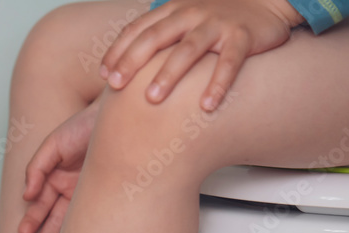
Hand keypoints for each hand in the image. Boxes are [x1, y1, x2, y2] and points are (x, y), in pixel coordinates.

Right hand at [19, 100, 98, 232]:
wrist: (118, 119)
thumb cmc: (84, 126)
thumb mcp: (53, 144)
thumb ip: (36, 168)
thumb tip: (26, 195)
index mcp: (55, 177)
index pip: (41, 203)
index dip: (33, 219)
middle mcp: (70, 188)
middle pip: (53, 217)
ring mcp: (87, 194)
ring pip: (70, 221)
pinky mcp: (104, 197)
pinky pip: (90, 217)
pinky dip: (81, 231)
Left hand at [100, 0, 304, 111]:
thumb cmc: (216, 17)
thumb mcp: (183, 19)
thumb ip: (158, 36)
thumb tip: (124, 67)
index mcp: (172, 11)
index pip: (138, 29)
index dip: (119, 52)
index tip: (105, 77)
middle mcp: (191, 13)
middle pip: (155, 37)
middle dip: (133, 61)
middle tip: (116, 87)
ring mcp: (217, 23)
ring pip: (188, 49)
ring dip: (169, 74)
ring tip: (152, 99)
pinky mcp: (243, 36)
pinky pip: (229, 62)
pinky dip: (218, 84)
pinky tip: (206, 106)